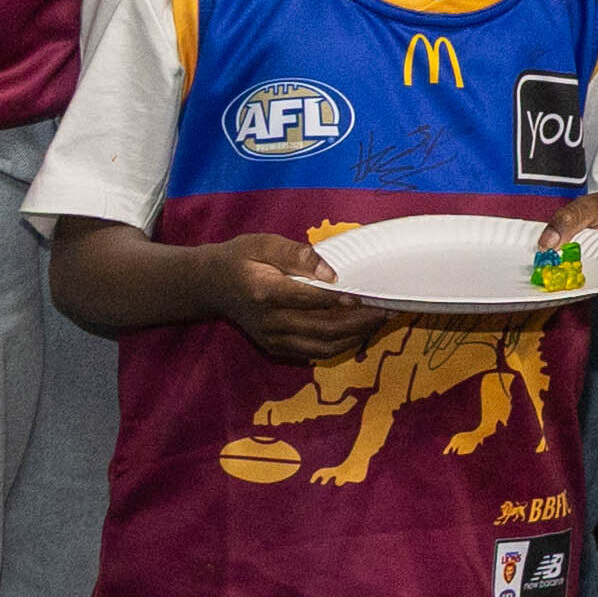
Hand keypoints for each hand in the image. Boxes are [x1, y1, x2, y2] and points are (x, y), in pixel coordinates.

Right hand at [217, 234, 397, 363]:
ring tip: (379, 322)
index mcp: (264, 292)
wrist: (211, 285)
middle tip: (387, 311)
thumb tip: (330, 272)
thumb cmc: (240, 258)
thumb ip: (296, 254)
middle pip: (321, 328)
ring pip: (321, 346)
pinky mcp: (275, 347)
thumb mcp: (263, 244)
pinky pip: (313, 352)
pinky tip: (358, 332)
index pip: (308, 300)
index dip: (339, 300)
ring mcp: (271, 338)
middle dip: (358, 322)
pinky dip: (339, 345)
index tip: (366, 296)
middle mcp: (268, 321)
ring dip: (354, 337)